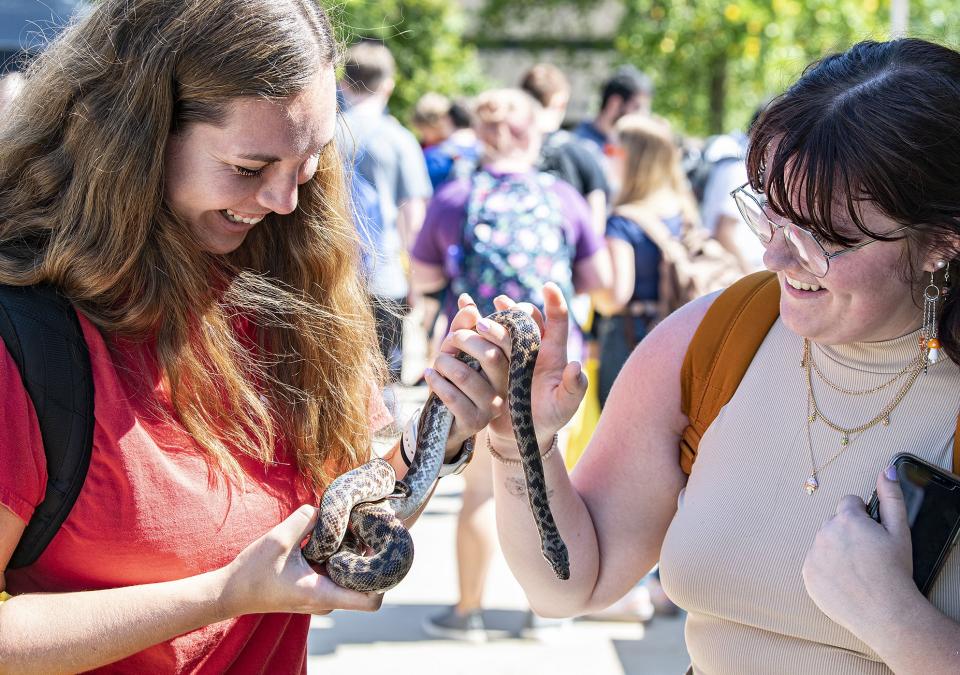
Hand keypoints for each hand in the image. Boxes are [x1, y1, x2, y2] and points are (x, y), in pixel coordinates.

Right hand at [219, 505, 383, 616]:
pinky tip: (333, 534)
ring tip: (351, 525)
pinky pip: (337, 571)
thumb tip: (329, 507)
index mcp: (323, 594)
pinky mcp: (315, 587)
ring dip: (352, 552)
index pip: (372, 600)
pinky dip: (339, 554)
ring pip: (351, 574)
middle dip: (370, 556)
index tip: (382, 552)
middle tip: (368, 527)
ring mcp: (322, 595)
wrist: (231, 592)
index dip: (384, 578)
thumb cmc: (253, 572)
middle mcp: (327, 599)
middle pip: (366, 582)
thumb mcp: (279, 539)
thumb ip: (307, 519)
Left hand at [424, 293, 508, 457]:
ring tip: (436, 364)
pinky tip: (430, 375)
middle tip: (449, 341)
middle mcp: (507, 386)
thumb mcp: (459, 350)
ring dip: (443, 364)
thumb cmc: (455, 379)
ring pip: (464, 375)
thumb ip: (463, 326)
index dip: (492, 327)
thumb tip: (466, 300)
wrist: (444, 419)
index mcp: (509, 366)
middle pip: (488, 355)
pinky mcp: (475, 422)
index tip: (475, 321)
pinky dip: (436, 381)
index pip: (508, 343)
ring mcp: (493, 406)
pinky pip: (452, 396)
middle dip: (461, 341)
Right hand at [458, 283, 586, 452]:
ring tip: (480, 320)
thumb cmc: (547, 419)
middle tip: (501, 305)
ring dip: (494, 318)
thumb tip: (575, 366)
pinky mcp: (491, 363)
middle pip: (525, 319)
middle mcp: (532, 348)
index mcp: (552, 353)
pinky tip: (466, 322)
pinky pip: (483, 341)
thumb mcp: (564, 406)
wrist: (519, 434)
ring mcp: (511, 354)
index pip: (557, 321)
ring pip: (503, 327)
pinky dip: (475, 328)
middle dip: (515, 309)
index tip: (549, 286)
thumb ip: (574, 388)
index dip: (555, 302)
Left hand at [801, 467, 918, 639]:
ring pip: (823, 543)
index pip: (848, 504)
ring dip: (835, 550)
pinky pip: (815, 564)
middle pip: (834, 523)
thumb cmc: (895, 571)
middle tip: (866, 554)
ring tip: (856, 569)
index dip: (862, 516)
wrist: (885, 612)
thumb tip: (885, 470)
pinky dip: (826, 569)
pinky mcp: (807, 575)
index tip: (870, 532)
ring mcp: (813, 554)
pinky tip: (844, 580)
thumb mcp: (900, 531)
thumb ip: (891, 497)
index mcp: (846, 519)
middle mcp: (825, 532)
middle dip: (847, 533)